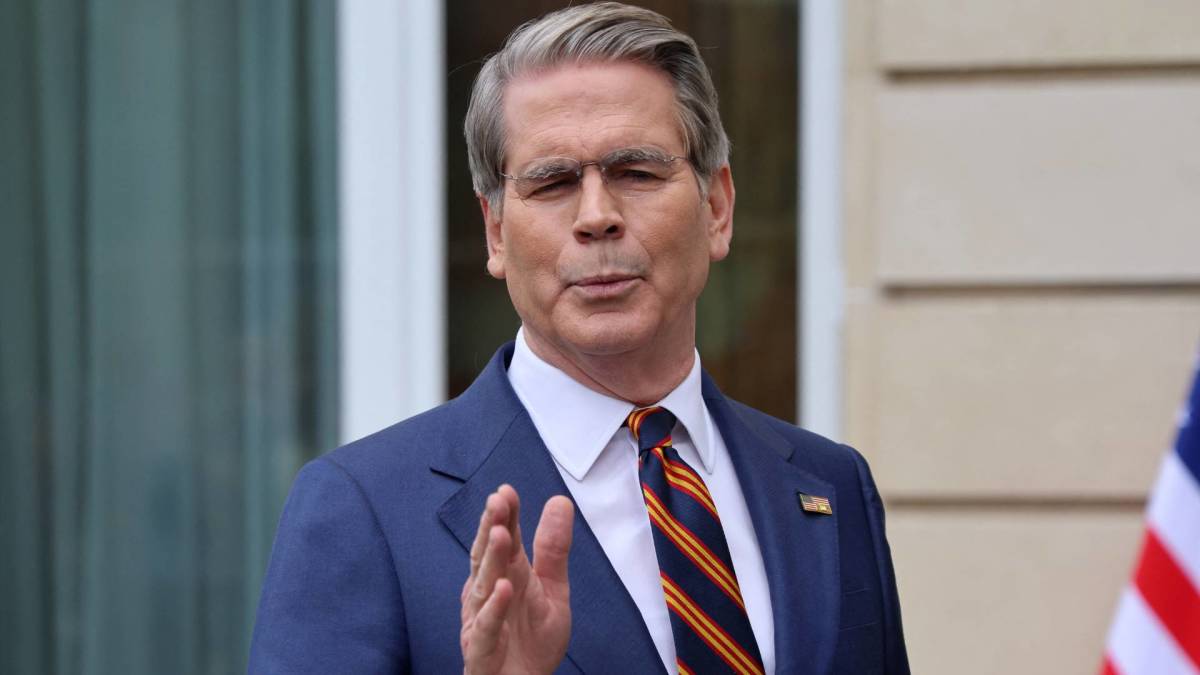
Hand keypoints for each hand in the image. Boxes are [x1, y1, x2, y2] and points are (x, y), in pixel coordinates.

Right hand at [460, 485, 573, 674]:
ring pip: (482, 588)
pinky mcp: (481, 652)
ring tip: (499, 534)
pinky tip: (503, 589)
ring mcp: (481, 622)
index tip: (507, 491)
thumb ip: (553, 549)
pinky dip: (493, 610)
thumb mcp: (552, 589)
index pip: (503, 541)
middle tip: (497, 502)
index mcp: (505, 576)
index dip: (504, 517)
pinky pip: (486, 629)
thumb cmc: (532, 642)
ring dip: (490, 561)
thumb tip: (559, 501)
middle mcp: (487, 595)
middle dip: (491, 528)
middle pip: (487, 558)